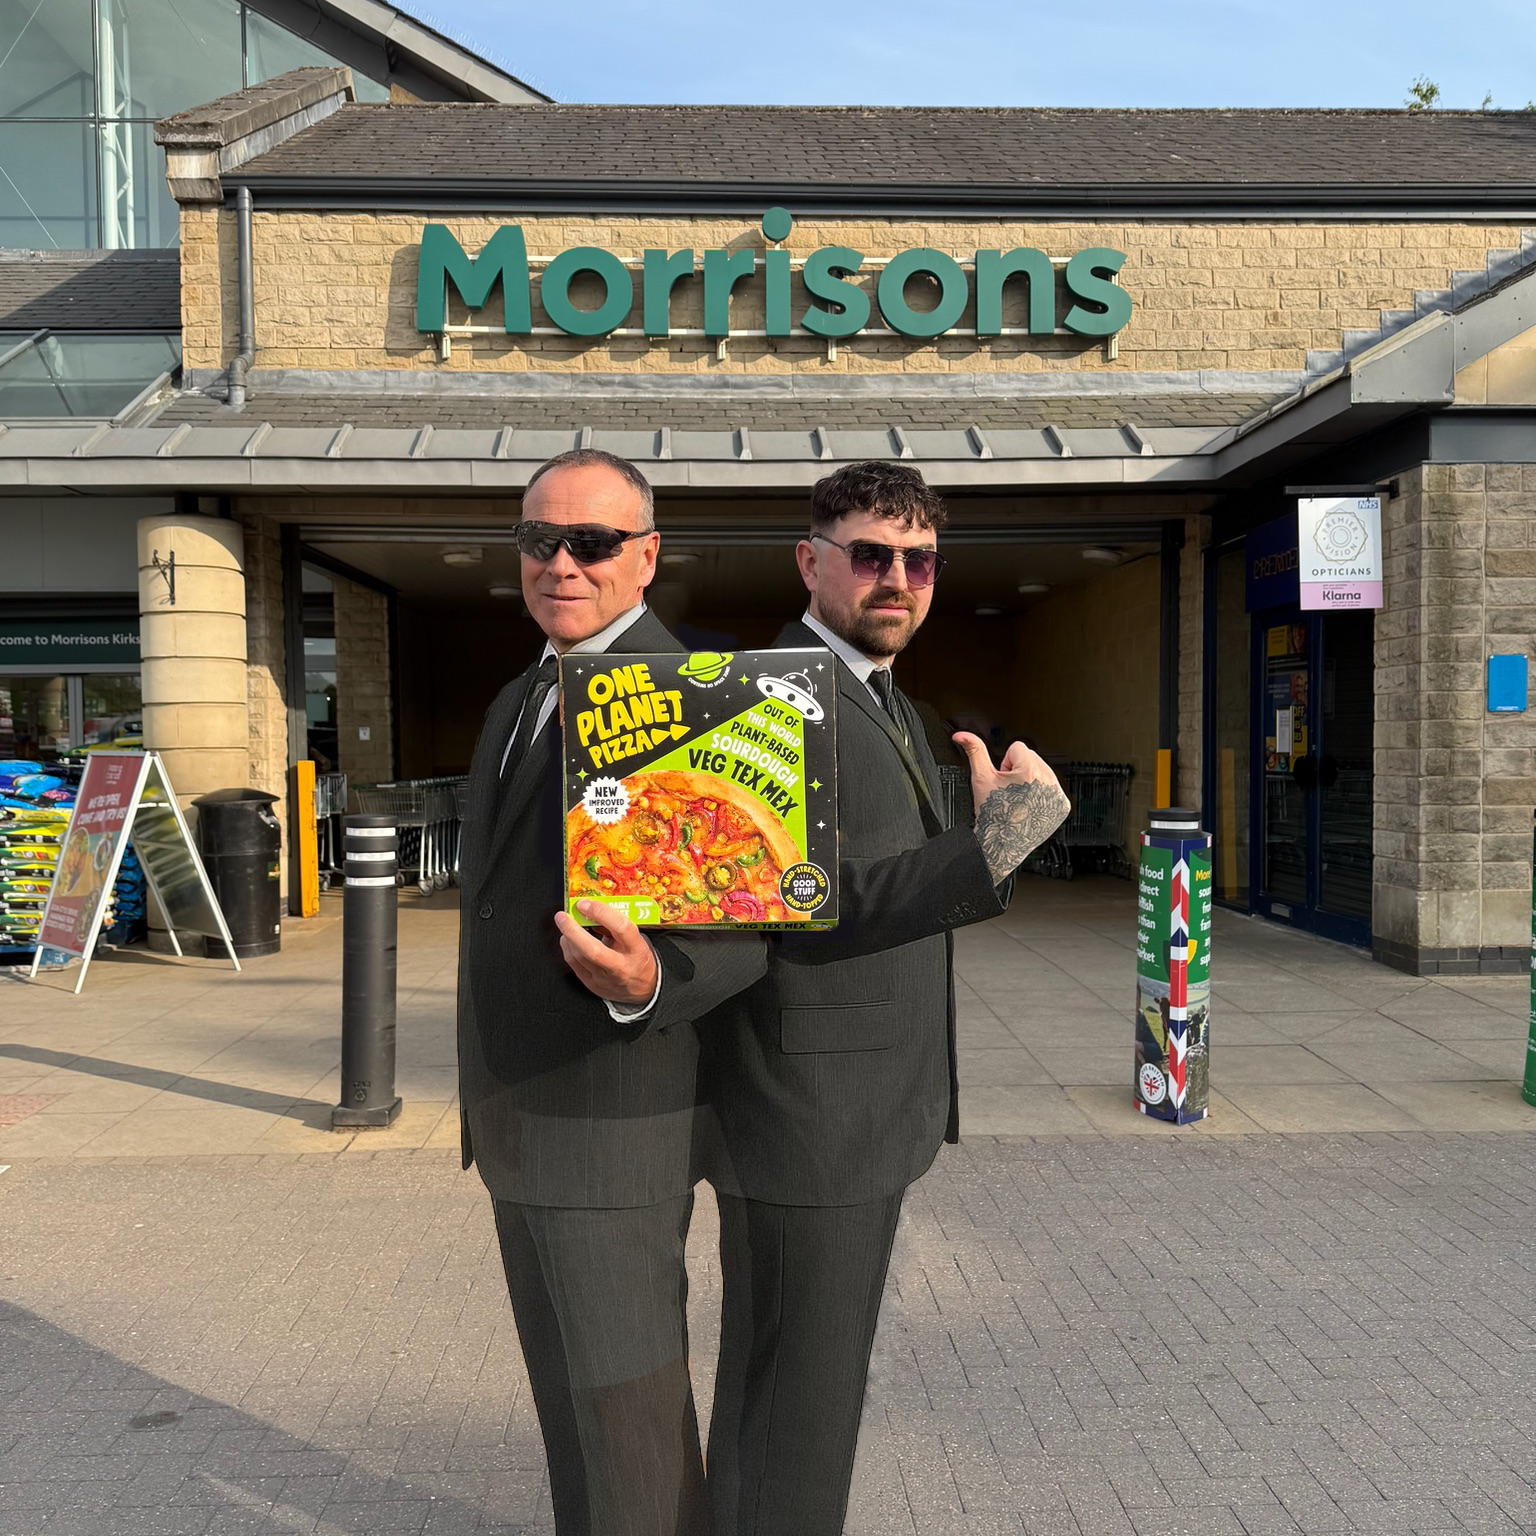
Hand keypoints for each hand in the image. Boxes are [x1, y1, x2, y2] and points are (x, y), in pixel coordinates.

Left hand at [553, 899, 659, 1005]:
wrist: (643, 989)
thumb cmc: (638, 959)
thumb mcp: (637, 939)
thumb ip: (617, 926)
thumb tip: (593, 910)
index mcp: (637, 950)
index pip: (621, 928)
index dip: (600, 913)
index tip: (585, 904)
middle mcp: (621, 966)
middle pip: (593, 949)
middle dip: (573, 930)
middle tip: (562, 916)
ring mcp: (605, 978)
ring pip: (579, 957)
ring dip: (568, 937)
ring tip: (566, 924)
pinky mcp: (592, 985)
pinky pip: (573, 965)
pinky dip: (567, 948)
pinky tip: (568, 939)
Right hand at [952, 732, 1070, 882]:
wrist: (1002, 843)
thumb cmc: (992, 814)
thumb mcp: (981, 778)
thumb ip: (974, 751)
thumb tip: (961, 735)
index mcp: (1029, 770)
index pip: (1017, 748)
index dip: (1005, 764)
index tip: (1003, 781)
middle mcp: (1047, 781)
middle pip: (1031, 757)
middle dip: (1019, 770)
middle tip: (1010, 791)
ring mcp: (1057, 794)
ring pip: (1042, 771)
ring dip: (1031, 780)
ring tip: (1019, 799)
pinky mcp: (1063, 806)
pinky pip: (1053, 788)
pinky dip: (1042, 794)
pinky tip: (1030, 805)